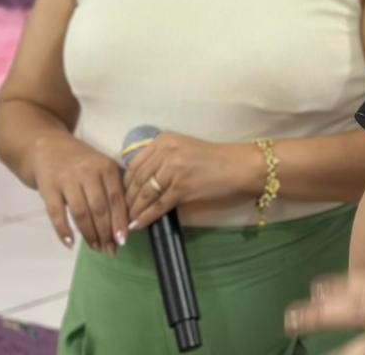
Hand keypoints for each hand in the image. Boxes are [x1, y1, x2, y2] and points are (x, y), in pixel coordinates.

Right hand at [31, 133, 127, 254]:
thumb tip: (125, 223)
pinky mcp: (48, 187)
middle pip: (100, 208)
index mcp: (106, 167)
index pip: (116, 198)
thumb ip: (113, 189)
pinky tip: (70, 244)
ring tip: (96, 248)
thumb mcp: (102, 168)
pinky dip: (63, 230)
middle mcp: (88, 172)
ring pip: (81, 212)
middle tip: (110, 250)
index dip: (120, 221)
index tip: (123, 240)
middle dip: (106, 232)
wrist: (47, 147)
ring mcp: (67, 180)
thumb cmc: (81, 163)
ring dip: (89, 234)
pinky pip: (56, 213)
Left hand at [122, 131, 256, 230]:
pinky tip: (139, 225)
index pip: (135, 163)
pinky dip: (146, 217)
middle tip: (122, 213)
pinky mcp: (182, 187)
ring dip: (134, 210)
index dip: (126, 183)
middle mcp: (167, 151)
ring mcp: (174, 169)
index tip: (123, 195)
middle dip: (128, 199)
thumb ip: (163, 159)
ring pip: (145, 194)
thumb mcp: (185, 150)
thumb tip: (140, 182)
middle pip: (137, 179)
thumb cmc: (216, 159)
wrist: (241, 166)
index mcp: (165, 140)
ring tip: (128, 221)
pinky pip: (157, 206)